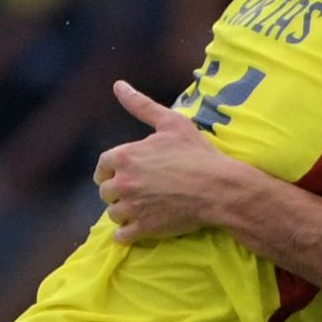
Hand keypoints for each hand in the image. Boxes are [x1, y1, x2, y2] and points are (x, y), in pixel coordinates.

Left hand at [94, 79, 255, 243]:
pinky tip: (138, 228)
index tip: (119, 174)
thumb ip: (140, 104)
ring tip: (141, 209)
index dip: (110, 170)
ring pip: (113, 214)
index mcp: (125, 156)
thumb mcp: (170, 122)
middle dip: (118, 192)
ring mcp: (132, 208)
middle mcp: (123, 183)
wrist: (219, 188)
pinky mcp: (144, 229)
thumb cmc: (197, 153)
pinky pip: (122, 237)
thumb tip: (117, 85)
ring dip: (123, 213)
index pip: (103, 165)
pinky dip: (127, 234)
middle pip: (106, 192)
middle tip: (136, 192)